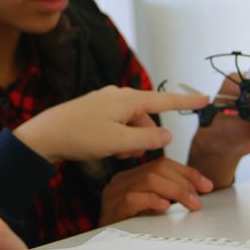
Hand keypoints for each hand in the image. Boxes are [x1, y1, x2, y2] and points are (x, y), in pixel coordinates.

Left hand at [13, 86, 208, 162]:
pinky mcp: (95, 111)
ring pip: (132, 123)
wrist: (44, 135)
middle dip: (145, 137)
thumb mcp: (119, 142)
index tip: (206, 99)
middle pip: (147, 116)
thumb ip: (147, 138)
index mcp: (128, 99)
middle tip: (128, 153)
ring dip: (130, 140)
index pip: (165, 100)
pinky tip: (105, 149)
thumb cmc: (79, 136)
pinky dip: (118, 138)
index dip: (187, 102)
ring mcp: (105, 102)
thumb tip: (166, 134)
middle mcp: (118, 95)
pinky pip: (117, 125)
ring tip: (114, 153)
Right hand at [99, 157, 214, 224]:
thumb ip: (167, 195)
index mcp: (131, 176)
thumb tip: (197, 192)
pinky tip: (165, 207)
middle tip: (199, 199)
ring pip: (148, 180)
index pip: (162, 164)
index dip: (187, 172)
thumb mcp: (151, 207)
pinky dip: (152, 200)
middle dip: (184, 182)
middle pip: (157, 169)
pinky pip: (132, 198)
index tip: (206, 185)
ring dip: (176, 191)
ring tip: (190, 204)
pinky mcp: (112, 209)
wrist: (101, 246)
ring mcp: (114, 193)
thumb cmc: (129, 226)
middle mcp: (121, 180)